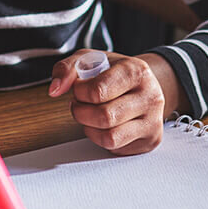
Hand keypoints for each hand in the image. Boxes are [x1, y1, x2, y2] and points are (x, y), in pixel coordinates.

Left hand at [49, 50, 165, 153]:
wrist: (143, 84)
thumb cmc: (114, 72)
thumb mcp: (89, 59)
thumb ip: (67, 68)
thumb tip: (55, 90)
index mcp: (136, 71)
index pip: (99, 90)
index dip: (79, 93)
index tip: (78, 89)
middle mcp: (150, 96)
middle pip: (104, 117)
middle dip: (81, 113)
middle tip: (79, 105)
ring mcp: (152, 120)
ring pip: (110, 137)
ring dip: (90, 128)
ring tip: (89, 115)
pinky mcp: (151, 140)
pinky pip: (117, 149)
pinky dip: (102, 139)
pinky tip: (103, 126)